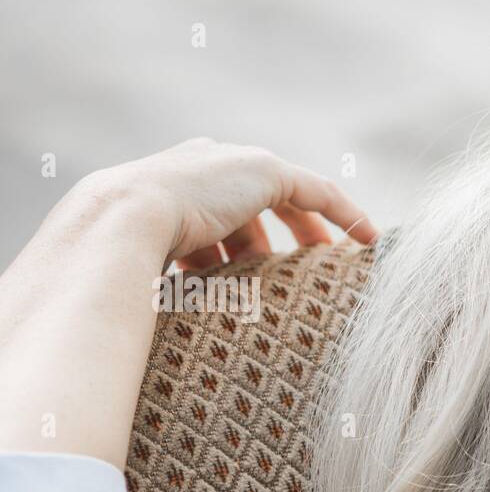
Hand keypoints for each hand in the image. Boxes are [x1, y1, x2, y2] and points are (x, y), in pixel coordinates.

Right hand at [77, 137, 378, 268]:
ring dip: (312, 235)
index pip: (222, 214)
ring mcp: (232, 165)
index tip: (269, 270)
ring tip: (330, 269)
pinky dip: (345, 212)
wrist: (121, 223)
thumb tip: (169, 325)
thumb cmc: (125, 261)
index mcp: (173, 191)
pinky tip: (367, 238)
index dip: (248, 241)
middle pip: (259, 204)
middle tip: (310, 269)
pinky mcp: (263, 169)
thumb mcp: (150, 273)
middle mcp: (203, 169)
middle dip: (287, 236)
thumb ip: (169, 284)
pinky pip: (317, 191)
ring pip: (290, 199)